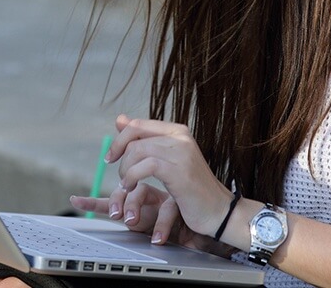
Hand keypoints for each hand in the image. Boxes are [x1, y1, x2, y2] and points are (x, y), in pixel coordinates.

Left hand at [70, 115, 237, 256]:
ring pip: (136, 150)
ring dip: (125, 170)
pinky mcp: (178, 170)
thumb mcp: (168, 161)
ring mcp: (180, 152)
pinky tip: (132, 188)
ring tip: (127, 185)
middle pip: (134, 134)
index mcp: (178, 131)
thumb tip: (120, 119)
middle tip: (119, 175)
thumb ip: (145, 140)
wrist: (218, 211)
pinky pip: (144, 166)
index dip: (120, 140)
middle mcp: (180, 136)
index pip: (138, 124)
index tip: (112, 157)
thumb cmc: (192, 189)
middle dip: (119, 154)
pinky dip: (131, 177)